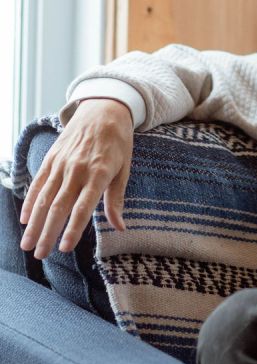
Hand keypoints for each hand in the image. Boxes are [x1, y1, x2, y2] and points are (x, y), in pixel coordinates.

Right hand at [19, 99, 133, 259]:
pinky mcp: (52, 157)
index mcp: (99, 174)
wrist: (104, 108)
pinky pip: (38, 182)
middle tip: (40, 255)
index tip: (64, 249)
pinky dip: (30, 201)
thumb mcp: (124, 168)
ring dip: (34, 223)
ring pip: (44, 198)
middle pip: (59, 207)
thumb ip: (116, 199)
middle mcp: (77, 170)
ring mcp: (62, 163)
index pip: (83, 207)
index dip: (73, 229)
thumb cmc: (118, 141)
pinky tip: (25, 219)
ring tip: (28, 244)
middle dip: (48, 233)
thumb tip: (120, 227)